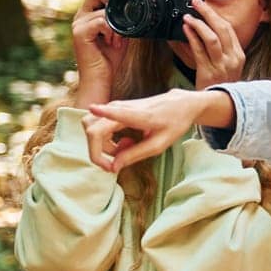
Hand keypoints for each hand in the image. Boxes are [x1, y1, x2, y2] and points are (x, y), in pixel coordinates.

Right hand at [71, 0, 130, 107]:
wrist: (100, 80)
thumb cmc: (109, 59)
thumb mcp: (121, 35)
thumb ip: (124, 20)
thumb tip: (135, 10)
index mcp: (89, 15)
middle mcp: (81, 17)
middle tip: (124, 10)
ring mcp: (78, 24)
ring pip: (100, 6)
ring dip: (115, 21)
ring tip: (118, 38)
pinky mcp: (80, 34)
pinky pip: (101, 21)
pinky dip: (112, 30)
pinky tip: (114, 42)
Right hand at [83, 88, 215, 172]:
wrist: (179, 104)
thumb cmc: (173, 123)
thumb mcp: (159, 144)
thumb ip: (136, 154)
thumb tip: (114, 167)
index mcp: (140, 116)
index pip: (118, 112)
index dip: (103, 111)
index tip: (93, 107)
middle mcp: (123, 107)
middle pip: (93, 129)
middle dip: (97, 152)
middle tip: (115, 163)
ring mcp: (116, 106)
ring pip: (91, 128)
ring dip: (102, 146)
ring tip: (124, 148)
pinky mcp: (114, 109)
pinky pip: (98, 127)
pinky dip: (106, 140)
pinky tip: (124, 142)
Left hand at [181, 0, 247, 89]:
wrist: (220, 106)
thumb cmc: (221, 84)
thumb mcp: (228, 65)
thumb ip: (221, 49)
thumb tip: (205, 29)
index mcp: (238, 55)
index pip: (228, 29)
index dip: (215, 15)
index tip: (204, 5)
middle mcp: (232, 58)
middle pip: (222, 29)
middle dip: (208, 13)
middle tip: (195, 2)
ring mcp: (222, 66)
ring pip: (212, 38)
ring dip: (199, 24)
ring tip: (189, 16)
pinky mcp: (209, 72)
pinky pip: (200, 51)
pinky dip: (192, 38)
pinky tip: (185, 30)